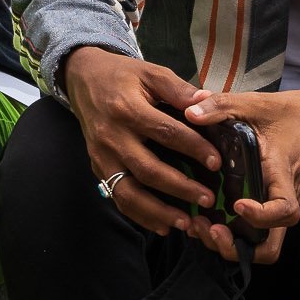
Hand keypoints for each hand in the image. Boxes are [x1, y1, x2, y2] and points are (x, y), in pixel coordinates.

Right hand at [62, 47, 222, 236]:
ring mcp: (102, 157)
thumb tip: (209, 102)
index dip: (193, 148)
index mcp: (127, 109)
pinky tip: (162, 226)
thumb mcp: (151, 73)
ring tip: (186, 223)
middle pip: (147, 169)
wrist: (83, 78)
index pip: (165, 132)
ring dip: (158, 211)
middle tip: (208, 199)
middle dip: (180, 188)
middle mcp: (111, 137)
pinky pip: (118, 197)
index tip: (217, 163)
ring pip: (129, 192)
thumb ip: (179, 90)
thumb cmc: (123, 75)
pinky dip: (140, 216)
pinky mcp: (98, 169)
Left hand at [180, 71, 299, 264]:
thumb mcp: (253, 103)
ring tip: (201, 227)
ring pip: (259, 247)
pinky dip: (230, 237)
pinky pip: (253, 236)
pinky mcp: (268, 207)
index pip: (284, 210)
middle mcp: (283, 198)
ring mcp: (276, 206)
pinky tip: (204, 220)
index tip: (236, 204)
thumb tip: (189, 111)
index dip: (260, 216)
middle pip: (269, 248)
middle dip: (236, 248)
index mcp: (282, 174)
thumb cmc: (287, 112)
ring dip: (229, 247)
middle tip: (210, 227)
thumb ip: (221, 106)